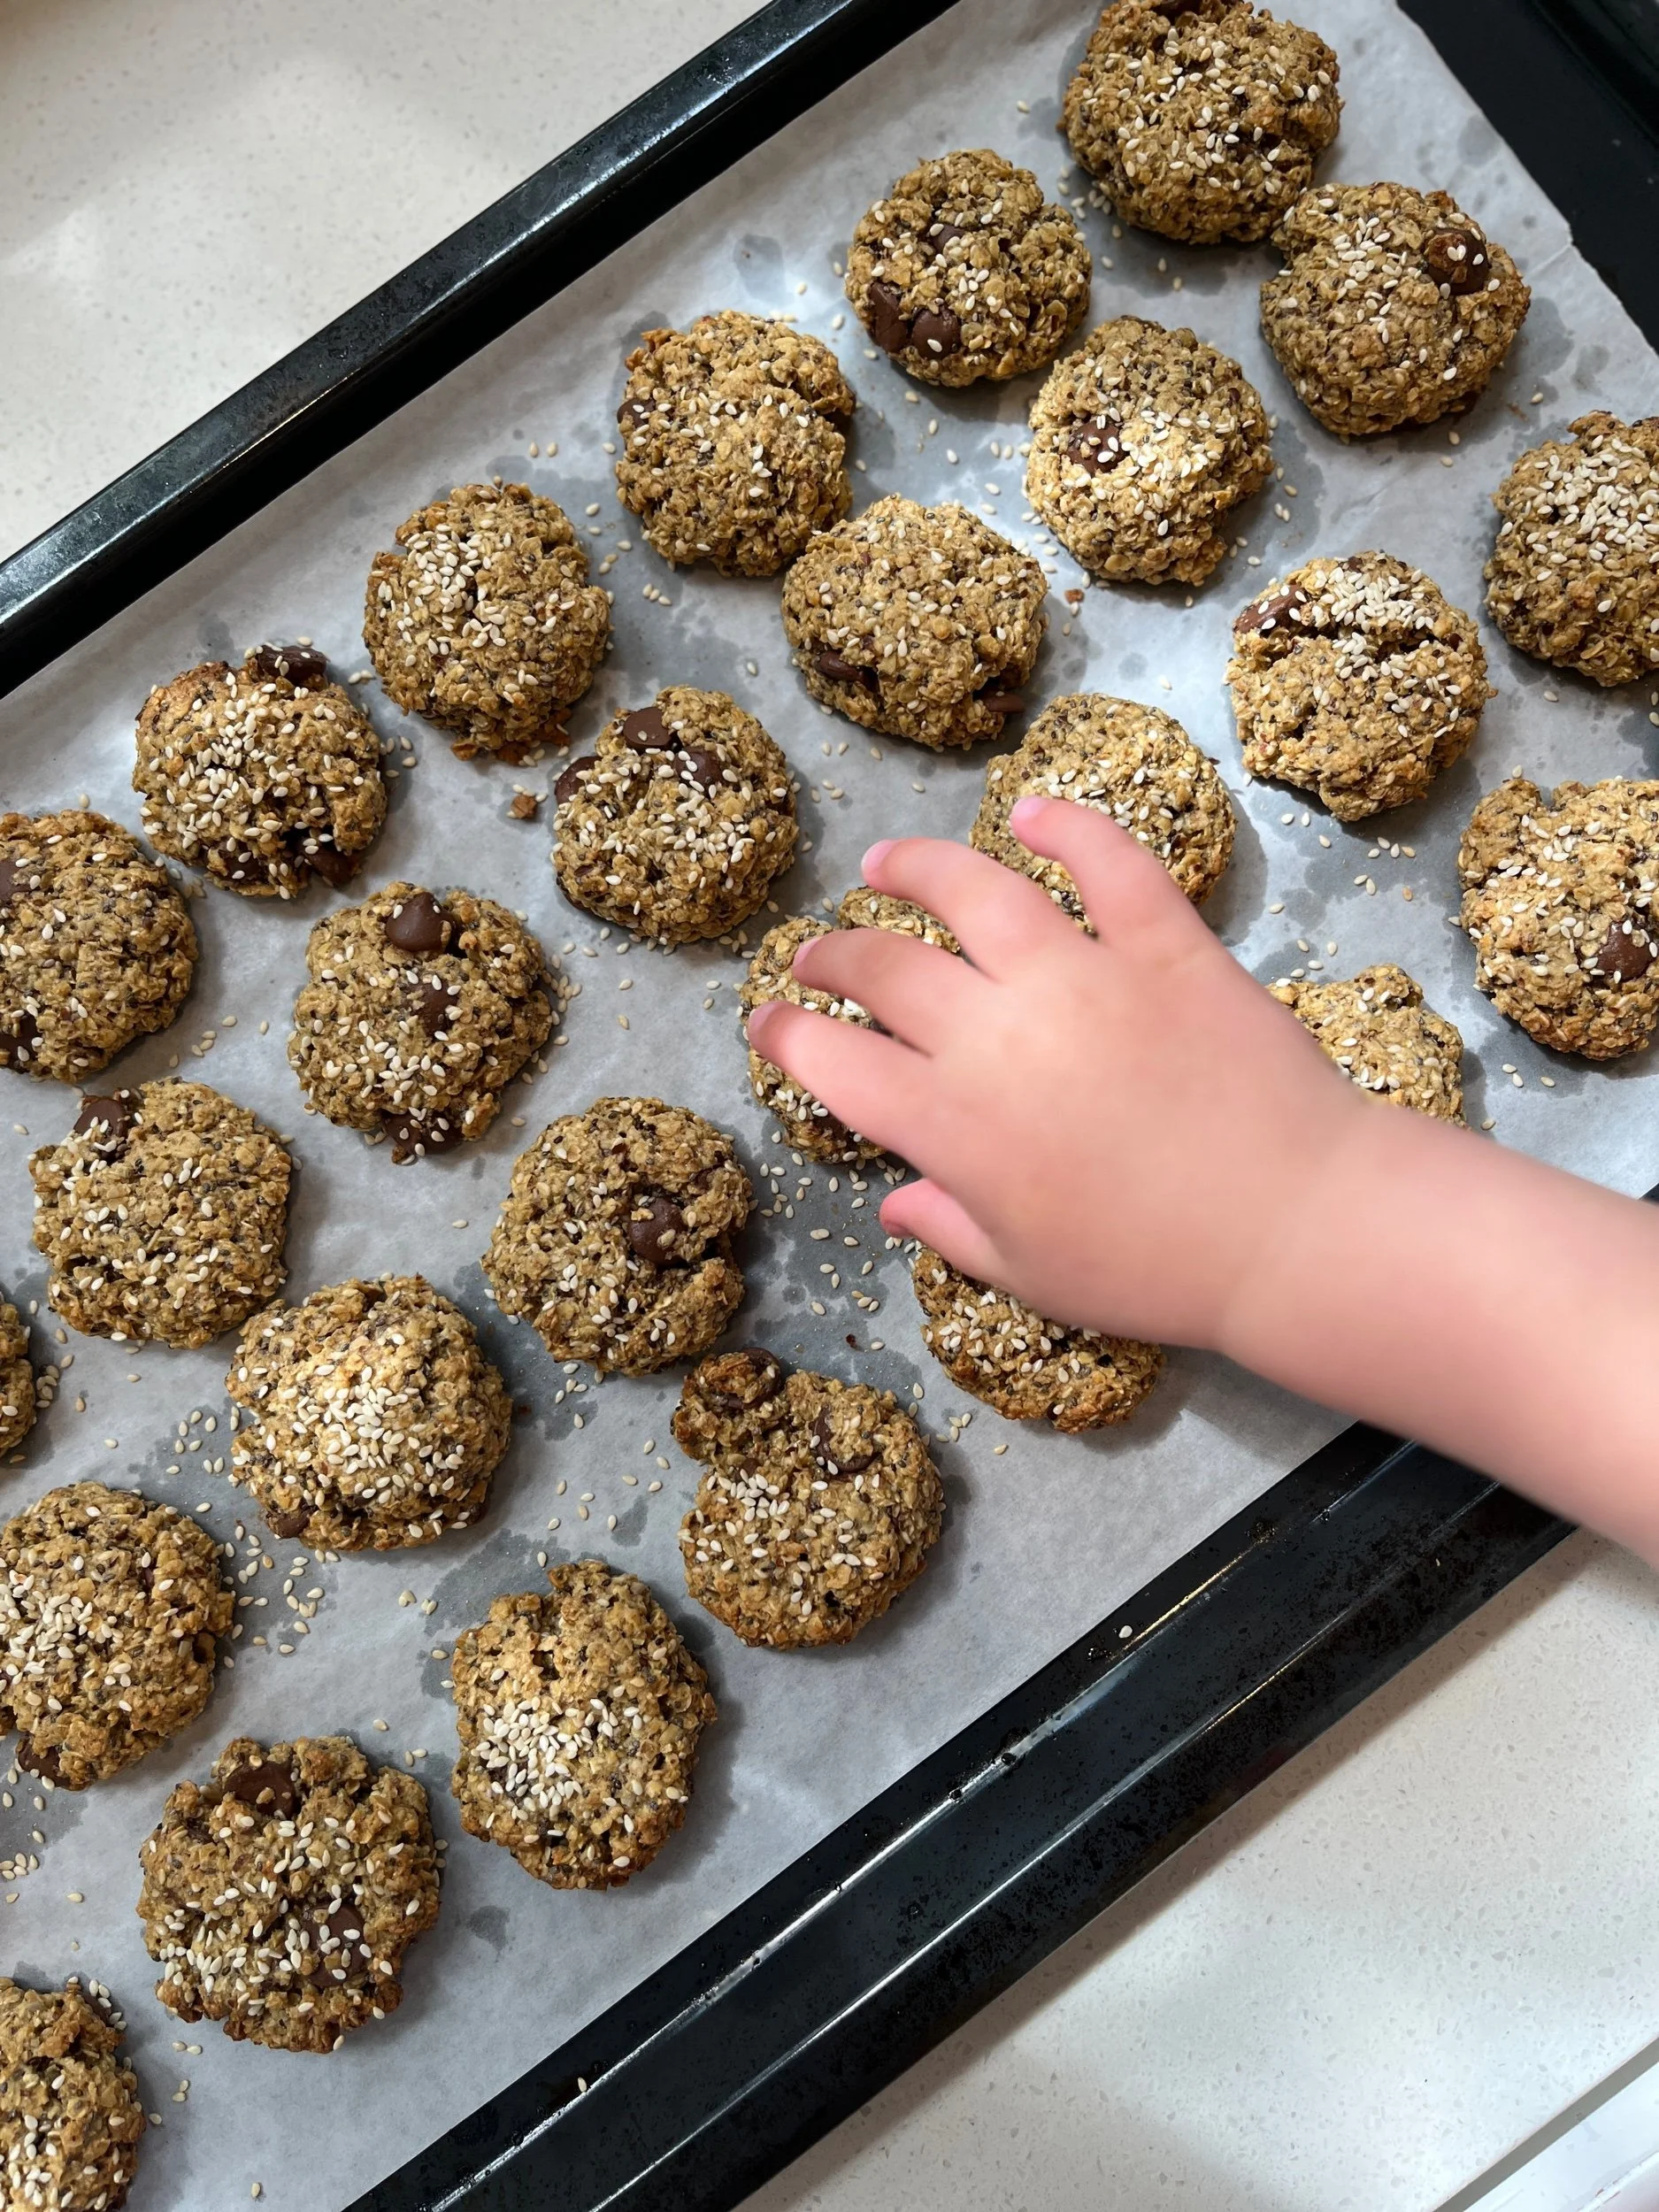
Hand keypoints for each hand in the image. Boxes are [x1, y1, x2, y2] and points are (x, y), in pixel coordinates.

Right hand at [745, 796, 1368, 1350]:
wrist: (1293, 1227)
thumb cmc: (1154, 1271)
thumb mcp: (1031, 1273)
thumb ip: (952, 1225)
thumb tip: (895, 1201)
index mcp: (952, 1125)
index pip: (832, 1062)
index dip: (785, 1038)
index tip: (768, 1024)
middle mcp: (997, 1033)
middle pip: (884, 966)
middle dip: (832, 953)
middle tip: (819, 951)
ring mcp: (1081, 975)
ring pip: (973, 889)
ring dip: (915, 867)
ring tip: (885, 861)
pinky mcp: (1164, 943)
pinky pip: (1108, 863)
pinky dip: (1065, 827)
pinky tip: (1031, 813)